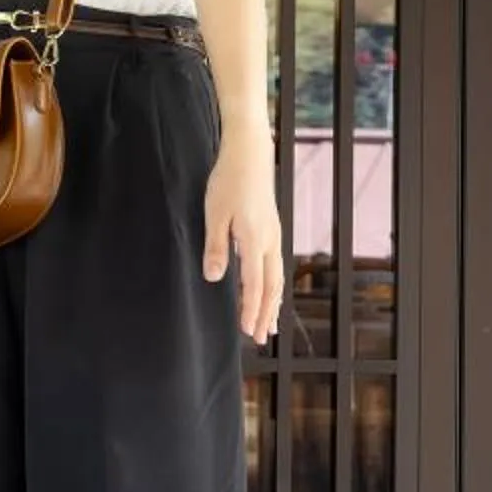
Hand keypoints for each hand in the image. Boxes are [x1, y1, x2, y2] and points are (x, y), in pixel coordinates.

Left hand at [204, 135, 284, 344]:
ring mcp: (273, 235)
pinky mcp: (271, 229)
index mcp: (254, 241)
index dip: (251, 310)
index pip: (255, 285)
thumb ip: (215, 248)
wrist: (250, 154)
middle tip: (260, 337)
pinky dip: (273, 285)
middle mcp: (270, 242)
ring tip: (269, 323)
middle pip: (271, 287)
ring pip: (277, 277)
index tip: (248, 331)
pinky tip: (268, 290)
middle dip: (266, 313)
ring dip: (272, 302)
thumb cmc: (228, 181)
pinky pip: (275, 265)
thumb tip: (215, 278)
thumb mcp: (214, 215)